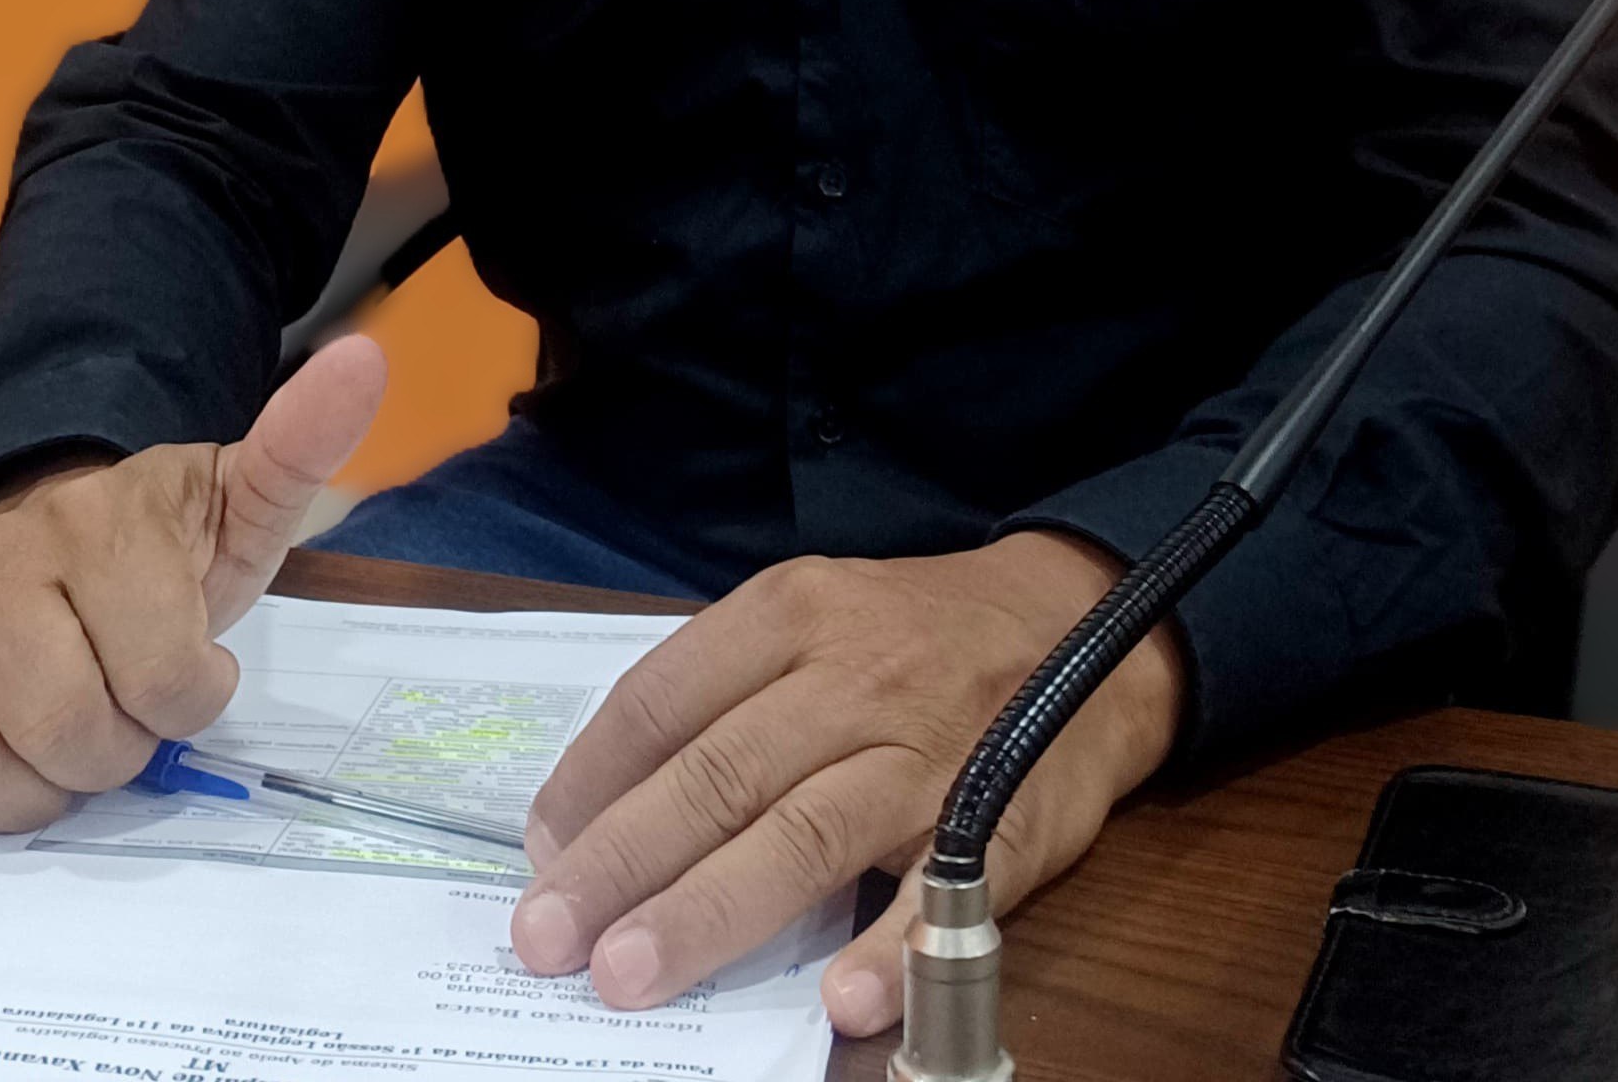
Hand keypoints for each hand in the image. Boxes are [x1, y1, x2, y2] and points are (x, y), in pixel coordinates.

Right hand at [0, 333, 386, 837]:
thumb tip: (363, 360)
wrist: (50, 519)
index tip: (194, 674)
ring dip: (36, 789)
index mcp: (99, 523)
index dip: (191, 700)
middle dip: (116, 754)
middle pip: (68, 736)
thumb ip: (300, 444)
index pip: (165, 680)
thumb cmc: (160, 541)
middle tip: (126, 717)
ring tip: (65, 740)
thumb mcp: (240, 499)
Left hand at [510, 531, 1185, 1036]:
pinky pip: (938, 893)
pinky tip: (835, 1003)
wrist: (1079, 616)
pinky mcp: (1002, 820)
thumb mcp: (814, 616)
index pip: (663, 699)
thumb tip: (596, 803)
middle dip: (622, 863)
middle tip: (548, 940)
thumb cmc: (914, 632)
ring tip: (631, 975)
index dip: (591, 782)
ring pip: (803, 832)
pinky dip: (887, 949)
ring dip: (710, 911)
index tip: (538, 855)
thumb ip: (720, 692)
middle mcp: (853, 674)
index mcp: (792, 614)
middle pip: (718, 774)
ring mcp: (928, 750)